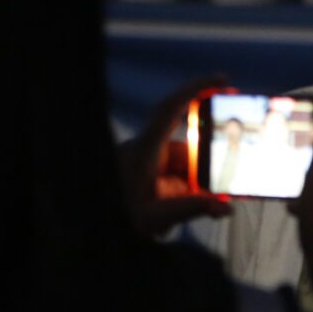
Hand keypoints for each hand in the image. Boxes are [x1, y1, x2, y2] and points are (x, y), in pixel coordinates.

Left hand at [118, 77, 230, 236]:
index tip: (224, 80)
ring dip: (191, 191)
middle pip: (188, 150)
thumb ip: (192, 210)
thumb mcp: (153, 218)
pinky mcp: (146, 178)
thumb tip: (226, 207)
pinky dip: (183, 195)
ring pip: (183, 168)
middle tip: (218, 193)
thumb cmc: (112, 220)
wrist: (85, 232)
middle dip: (204, 173)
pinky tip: (175, 216)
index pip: (172, 108)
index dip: (197, 89)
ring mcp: (145, 165)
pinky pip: (174, 180)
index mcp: (144, 150)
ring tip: (189, 214)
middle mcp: (145, 151)